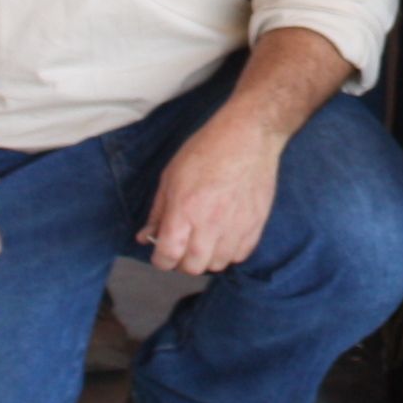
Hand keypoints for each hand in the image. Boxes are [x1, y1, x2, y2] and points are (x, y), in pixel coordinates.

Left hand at [140, 104, 288, 276]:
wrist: (249, 135)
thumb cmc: (207, 150)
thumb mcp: (171, 176)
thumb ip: (158, 211)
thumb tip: (146, 236)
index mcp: (184, 210)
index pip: (167, 257)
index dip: (160, 260)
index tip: (161, 253)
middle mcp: (210, 224)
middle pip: (192, 267)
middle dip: (181, 261)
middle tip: (182, 246)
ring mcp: (236, 227)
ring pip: (217, 265)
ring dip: (207, 258)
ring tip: (204, 240)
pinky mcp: (256, 225)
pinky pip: (240, 256)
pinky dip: (229, 252)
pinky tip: (224, 236)